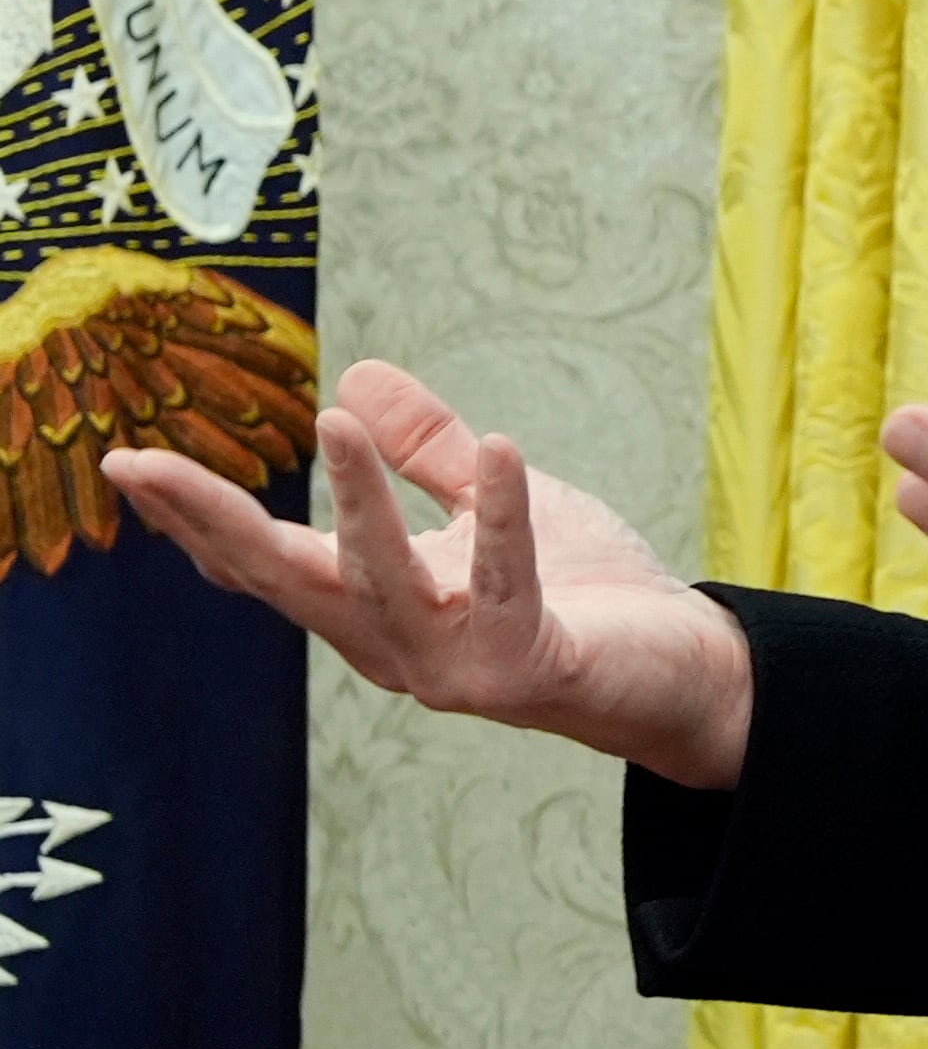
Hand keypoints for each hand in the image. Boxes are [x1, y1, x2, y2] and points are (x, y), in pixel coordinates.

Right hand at [107, 361, 756, 787]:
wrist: (678, 671)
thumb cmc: (580, 592)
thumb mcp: (492, 507)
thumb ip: (431, 453)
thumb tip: (355, 376)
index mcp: (373, 605)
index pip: (267, 561)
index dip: (197, 518)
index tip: (127, 461)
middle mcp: (392, 644)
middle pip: (285, 579)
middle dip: (212, 523)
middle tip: (141, 461)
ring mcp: (453, 665)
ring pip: (383, 583)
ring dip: (358, 505)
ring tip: (334, 425)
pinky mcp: (525, 668)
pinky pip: (508, 585)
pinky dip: (506, 517)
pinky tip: (505, 449)